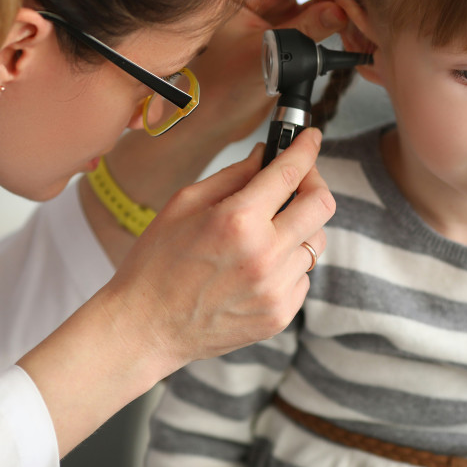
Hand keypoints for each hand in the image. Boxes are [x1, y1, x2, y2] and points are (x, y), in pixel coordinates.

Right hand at [105, 127, 333, 364]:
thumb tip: (265, 156)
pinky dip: (289, 264)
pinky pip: (304, 276)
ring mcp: (276, 289)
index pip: (290, 172)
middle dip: (314, 182)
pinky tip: (259, 266)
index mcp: (238, 220)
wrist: (144, 328)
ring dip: (299, 227)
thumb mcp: (184, 204)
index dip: (306, 148)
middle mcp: (265, 255)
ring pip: (316, 242)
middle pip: (322, 205)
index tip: (311, 138)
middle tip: (298, 179)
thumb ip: (232, 176)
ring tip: (269, 230)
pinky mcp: (280, 315)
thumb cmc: (156, 263)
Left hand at [187, 0, 348, 145]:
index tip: (345, 1)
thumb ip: (302, 31)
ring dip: (338, 11)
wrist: (210, 118)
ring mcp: (274, 11)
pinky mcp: (284, 31)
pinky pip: (315, 19)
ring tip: (357, 30)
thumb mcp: (263, 55)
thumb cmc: (219, 86)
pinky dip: (333, 27)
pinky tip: (348, 37)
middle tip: (357, 17)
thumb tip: (340, 12)